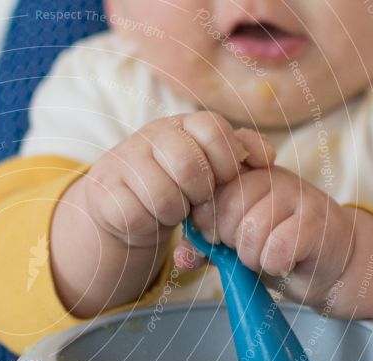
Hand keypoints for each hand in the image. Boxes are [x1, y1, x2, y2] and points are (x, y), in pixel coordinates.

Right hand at [51, 111, 275, 316]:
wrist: (121, 203)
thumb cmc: (176, 184)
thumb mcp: (209, 165)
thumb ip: (239, 155)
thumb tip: (268, 157)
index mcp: (182, 123)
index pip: (214, 129)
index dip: (227, 161)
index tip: (224, 180)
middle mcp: (150, 135)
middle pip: (190, 165)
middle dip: (200, 193)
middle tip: (196, 201)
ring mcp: (124, 161)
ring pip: (164, 196)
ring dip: (174, 213)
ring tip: (171, 210)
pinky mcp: (103, 191)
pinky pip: (137, 216)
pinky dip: (148, 225)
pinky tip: (147, 218)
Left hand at [185, 166, 354, 306]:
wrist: (330, 264)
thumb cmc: (275, 248)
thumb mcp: (231, 245)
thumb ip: (203, 246)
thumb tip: (181, 257)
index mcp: (245, 173)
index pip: (208, 185)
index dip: (206, 219)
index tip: (217, 235)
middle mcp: (271, 174)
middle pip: (227, 206)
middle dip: (229, 239)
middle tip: (245, 248)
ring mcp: (298, 193)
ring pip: (252, 227)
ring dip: (252, 255)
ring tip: (264, 256)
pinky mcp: (318, 220)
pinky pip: (277, 246)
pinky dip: (274, 264)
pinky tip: (283, 262)